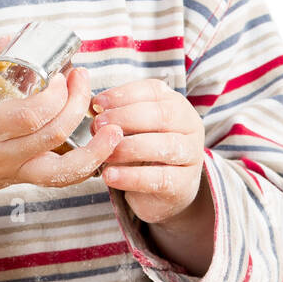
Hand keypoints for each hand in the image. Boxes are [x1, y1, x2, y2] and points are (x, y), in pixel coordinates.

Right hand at [0, 36, 125, 214]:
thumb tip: (12, 37)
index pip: (29, 114)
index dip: (55, 94)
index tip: (60, 72)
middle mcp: (0, 155)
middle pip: (53, 135)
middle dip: (77, 103)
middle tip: (82, 76)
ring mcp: (12, 173)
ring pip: (64, 171)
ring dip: (95, 150)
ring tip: (115, 129)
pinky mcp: (21, 181)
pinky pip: (59, 179)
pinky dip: (85, 165)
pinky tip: (100, 147)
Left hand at [92, 78, 205, 225]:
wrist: (163, 191)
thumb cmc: (143, 149)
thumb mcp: (131, 127)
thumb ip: (115, 114)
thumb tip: (91, 106)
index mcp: (175, 104)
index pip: (153, 90)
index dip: (123, 95)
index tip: (97, 103)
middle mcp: (189, 126)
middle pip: (162, 115)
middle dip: (126, 118)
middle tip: (98, 125)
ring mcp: (191, 155)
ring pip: (165, 146)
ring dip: (130, 147)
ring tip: (104, 153)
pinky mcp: (184, 184)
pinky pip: (160, 179)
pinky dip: (132, 177)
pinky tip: (110, 176)